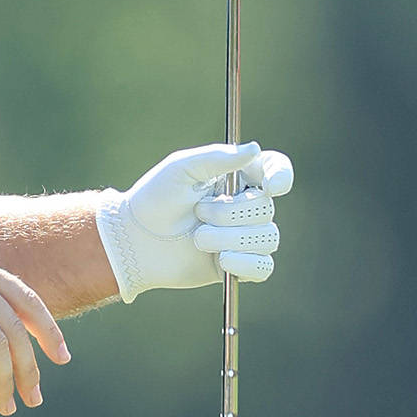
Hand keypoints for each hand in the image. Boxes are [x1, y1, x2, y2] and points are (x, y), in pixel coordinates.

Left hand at [94, 142, 293, 302]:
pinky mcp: (239, 265)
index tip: (271, 186)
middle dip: (230, 213)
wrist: (135, 240)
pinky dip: (244, 263)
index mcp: (235, 177)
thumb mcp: (180, 168)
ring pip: (267, 237)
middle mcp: (245, 205)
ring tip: (198, 239)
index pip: (273, 169)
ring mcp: (244, 236)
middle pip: (266, 208)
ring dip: (230, 238)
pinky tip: (220, 260)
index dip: (281, 175)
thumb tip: (254, 148)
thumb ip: (217, 157)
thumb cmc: (155, 199)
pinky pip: (264, 267)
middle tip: (198, 212)